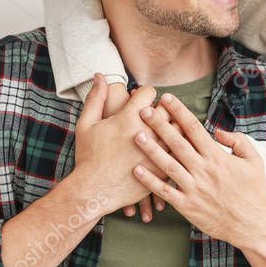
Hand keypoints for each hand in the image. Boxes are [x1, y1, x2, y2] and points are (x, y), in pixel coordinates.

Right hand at [66, 73, 165, 215]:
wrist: (94, 191)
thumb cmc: (88, 157)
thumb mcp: (86, 125)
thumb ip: (96, 98)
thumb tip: (100, 75)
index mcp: (128, 118)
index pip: (149, 92)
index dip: (145, 94)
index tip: (143, 99)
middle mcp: (147, 133)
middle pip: (167, 110)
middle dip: (163, 109)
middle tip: (158, 113)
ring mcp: (157, 152)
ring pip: (178, 131)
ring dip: (174, 128)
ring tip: (168, 129)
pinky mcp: (162, 169)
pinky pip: (179, 153)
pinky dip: (178, 149)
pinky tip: (173, 148)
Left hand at [130, 92, 265, 249]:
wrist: (252, 225)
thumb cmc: (254, 191)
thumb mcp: (254, 161)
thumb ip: (238, 141)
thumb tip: (218, 131)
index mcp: (217, 157)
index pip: (194, 128)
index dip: (179, 111)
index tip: (166, 99)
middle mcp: (203, 170)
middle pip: (176, 142)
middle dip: (159, 124)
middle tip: (144, 111)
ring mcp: (194, 188)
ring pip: (168, 165)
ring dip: (151, 149)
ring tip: (136, 135)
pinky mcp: (187, 206)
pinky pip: (165, 191)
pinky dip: (150, 181)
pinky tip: (137, 170)